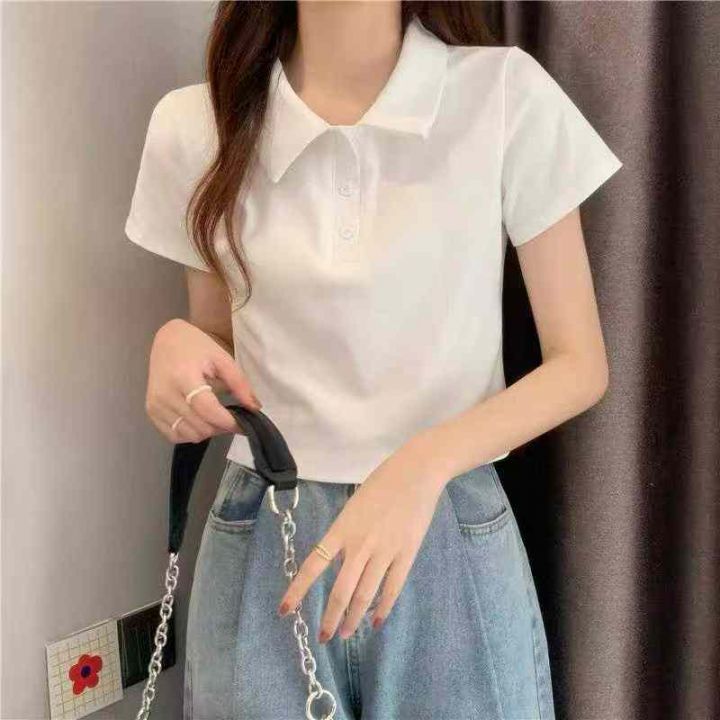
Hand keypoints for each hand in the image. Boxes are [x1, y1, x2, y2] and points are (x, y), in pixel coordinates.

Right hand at [145, 318, 261, 442]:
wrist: (167, 340)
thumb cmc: (197, 347)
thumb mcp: (222, 359)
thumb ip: (240, 384)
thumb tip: (255, 408)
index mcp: (183, 377)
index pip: (207, 410)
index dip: (228, 421)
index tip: (243, 424)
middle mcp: (165, 394)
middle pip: (200, 426)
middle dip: (221, 427)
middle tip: (231, 417)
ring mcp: (155, 405)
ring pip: (190, 435)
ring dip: (208, 431)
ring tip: (216, 416)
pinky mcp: (151, 412)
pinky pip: (175, 435)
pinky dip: (191, 433)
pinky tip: (199, 419)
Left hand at [277, 440, 447, 640]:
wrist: (416, 472)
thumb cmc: (381, 484)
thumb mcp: (353, 508)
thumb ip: (345, 536)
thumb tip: (338, 563)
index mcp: (342, 529)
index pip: (313, 565)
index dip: (297, 591)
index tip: (284, 611)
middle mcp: (360, 543)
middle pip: (341, 590)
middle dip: (330, 617)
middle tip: (323, 637)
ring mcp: (385, 550)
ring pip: (365, 594)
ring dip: (354, 618)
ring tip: (346, 633)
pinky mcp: (406, 553)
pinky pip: (392, 587)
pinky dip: (383, 607)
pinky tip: (376, 621)